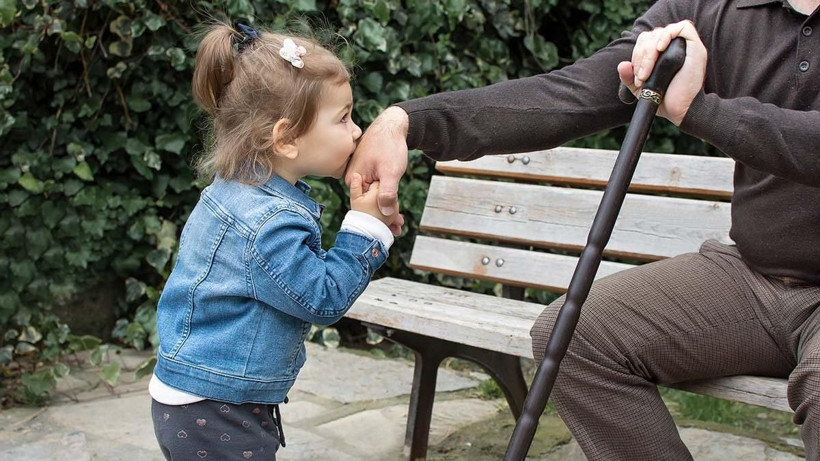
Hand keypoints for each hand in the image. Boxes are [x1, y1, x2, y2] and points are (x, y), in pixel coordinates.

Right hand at [345, 106, 408, 235]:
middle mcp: (353, 178)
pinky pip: (377, 189)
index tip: (395, 230)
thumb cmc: (390, 146)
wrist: (393, 126)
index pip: (365, 206)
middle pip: (369, 203)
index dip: (381, 219)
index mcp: (353, 180)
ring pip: (374, 197)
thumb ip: (387, 192)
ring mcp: (360, 175)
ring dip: (386, 209)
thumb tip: (386, 214)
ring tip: (400, 224)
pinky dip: (386, 197)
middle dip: (384, 217)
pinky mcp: (368, 172)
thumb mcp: (391, 171)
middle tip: (399, 230)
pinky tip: (395, 207)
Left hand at [617, 20, 706, 125]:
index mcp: (662, 54)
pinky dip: (667, 35)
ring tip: (647, 72)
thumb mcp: (641, 89)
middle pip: (651, 35)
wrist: (681, 110)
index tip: (637, 76)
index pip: (645, 40)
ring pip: (662, 32)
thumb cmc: (664, 100)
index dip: (637, 54)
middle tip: (641, 76)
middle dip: (640, 54)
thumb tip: (621, 65)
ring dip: (649, 51)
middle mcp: (674, 47)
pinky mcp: (696, 47)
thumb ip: (629, 78)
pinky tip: (660, 49)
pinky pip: (683, 27)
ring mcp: (686, 46)